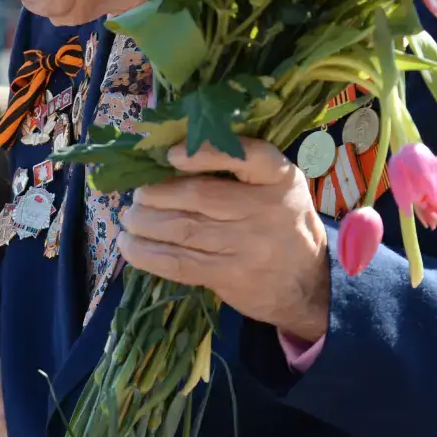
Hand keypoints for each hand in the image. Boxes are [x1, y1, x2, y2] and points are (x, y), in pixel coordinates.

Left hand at [118, 138, 329, 342]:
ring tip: (129, 219)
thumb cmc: (280, 223)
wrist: (307, 282)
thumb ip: (237, 168)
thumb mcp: (275, 186)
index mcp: (278, 178)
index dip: (204, 153)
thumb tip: (168, 157)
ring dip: (144, 223)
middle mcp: (265, 209)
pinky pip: (179, 263)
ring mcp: (246, 245)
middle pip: (198, 196)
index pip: (247, 156)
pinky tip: (129, 245)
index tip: (171, 155)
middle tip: (137, 196)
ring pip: (183, 229)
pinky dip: (147, 254)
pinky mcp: (229, 275)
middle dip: (155, 194)